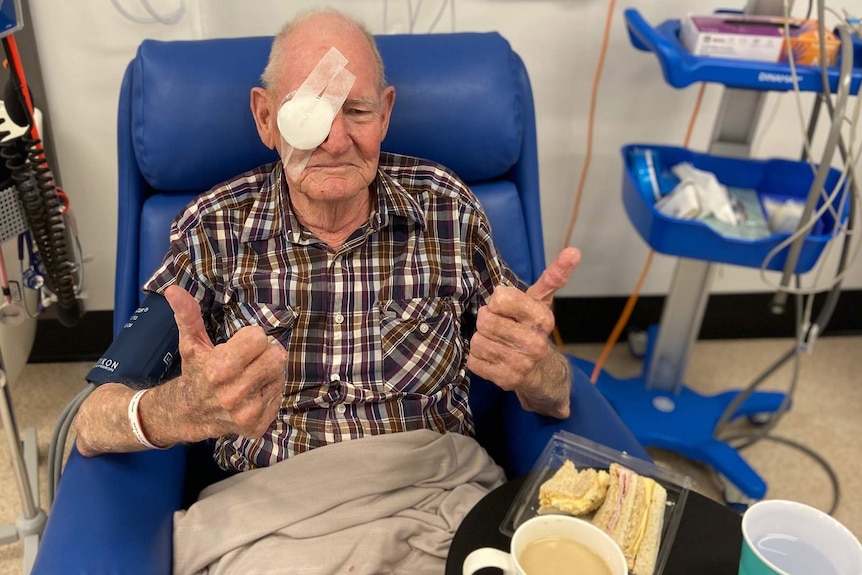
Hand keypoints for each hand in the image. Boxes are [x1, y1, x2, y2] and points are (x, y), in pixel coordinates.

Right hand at [165, 285, 286, 440]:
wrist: (187, 414)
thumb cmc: (195, 372)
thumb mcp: (191, 343)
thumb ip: (188, 315)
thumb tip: (173, 289)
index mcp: (219, 369)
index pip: (259, 338)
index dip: (250, 339)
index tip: (238, 346)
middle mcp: (234, 394)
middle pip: (275, 357)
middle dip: (264, 354)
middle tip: (248, 361)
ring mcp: (246, 413)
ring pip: (279, 375)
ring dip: (268, 374)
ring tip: (248, 378)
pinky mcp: (257, 427)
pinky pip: (278, 396)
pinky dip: (268, 393)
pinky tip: (251, 395)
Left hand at [467, 248, 579, 408]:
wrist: (544, 374)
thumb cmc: (534, 330)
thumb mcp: (543, 302)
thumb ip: (554, 276)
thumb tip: (574, 251)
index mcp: (542, 318)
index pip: (500, 298)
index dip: (497, 302)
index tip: (506, 309)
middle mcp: (535, 343)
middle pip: (485, 320)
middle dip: (486, 321)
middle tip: (498, 327)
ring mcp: (521, 364)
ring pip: (477, 341)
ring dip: (481, 340)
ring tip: (497, 343)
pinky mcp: (507, 381)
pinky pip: (474, 361)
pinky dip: (478, 359)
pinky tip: (493, 358)